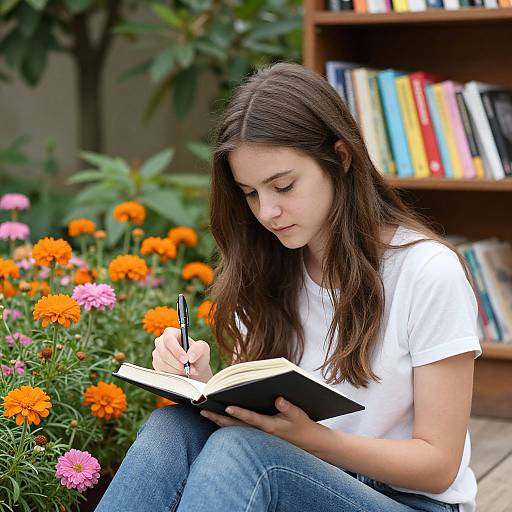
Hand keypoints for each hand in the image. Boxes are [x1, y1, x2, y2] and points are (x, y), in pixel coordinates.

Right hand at [152, 327, 212, 382]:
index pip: (169, 339)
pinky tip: (180, 373)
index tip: (186, 360)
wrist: (194, 368)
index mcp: (171, 333)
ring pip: (162, 363)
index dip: (176, 350)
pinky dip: (172, 374)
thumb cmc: (197, 355)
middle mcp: (161, 341)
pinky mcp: (156, 364)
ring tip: (187, 371)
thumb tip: (190, 356)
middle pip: (164, 352)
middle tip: (188, 368)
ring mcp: (157, 353)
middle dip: (177, 363)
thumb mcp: (203, 349)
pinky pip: (161, 371)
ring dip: (176, 370)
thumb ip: (199, 348)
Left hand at [199, 397, 325, 454]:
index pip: (252, 419)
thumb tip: (278, 399)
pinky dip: (226, 425)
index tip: (227, 407)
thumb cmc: (300, 425)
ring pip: (234, 429)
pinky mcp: (256, 436)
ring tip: (205, 412)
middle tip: (203, 410)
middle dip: (219, 418)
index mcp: (270, 426)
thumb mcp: (298, 414)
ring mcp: (257, 436)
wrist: (306, 443)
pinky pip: (238, 431)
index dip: (240, 413)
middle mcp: (260, 433)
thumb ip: (288, 407)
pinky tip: (217, 418)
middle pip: (236, 426)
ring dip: (219, 422)